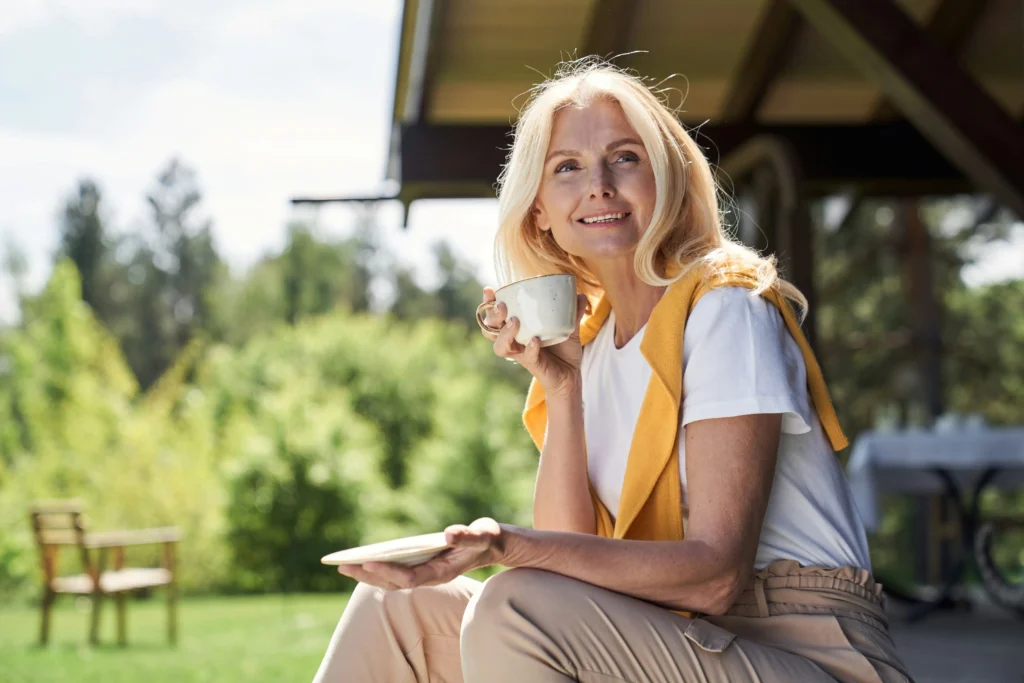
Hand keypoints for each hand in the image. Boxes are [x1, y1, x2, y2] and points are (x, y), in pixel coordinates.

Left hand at [336, 518, 505, 590]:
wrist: (495, 546)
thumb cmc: (488, 538)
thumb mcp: (483, 534)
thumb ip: (468, 536)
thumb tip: (448, 533)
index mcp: (442, 572)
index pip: (409, 578)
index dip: (387, 571)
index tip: (366, 562)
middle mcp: (432, 576)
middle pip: (395, 584)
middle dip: (369, 576)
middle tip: (343, 567)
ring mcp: (427, 574)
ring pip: (393, 582)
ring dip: (369, 576)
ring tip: (346, 567)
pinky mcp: (424, 568)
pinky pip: (396, 574)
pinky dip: (379, 570)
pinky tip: (365, 563)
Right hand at [479, 287, 588, 397]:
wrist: (571, 375)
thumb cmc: (563, 349)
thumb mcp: (569, 327)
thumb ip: (573, 311)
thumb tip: (580, 295)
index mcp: (517, 328)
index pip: (496, 316)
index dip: (488, 304)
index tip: (489, 291)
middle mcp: (515, 341)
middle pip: (492, 330)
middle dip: (493, 316)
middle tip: (502, 306)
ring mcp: (522, 354)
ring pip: (501, 347)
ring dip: (504, 333)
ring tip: (514, 322)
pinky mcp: (533, 365)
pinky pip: (527, 357)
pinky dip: (530, 348)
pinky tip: (535, 340)